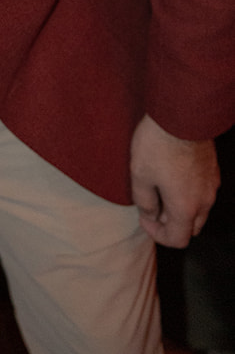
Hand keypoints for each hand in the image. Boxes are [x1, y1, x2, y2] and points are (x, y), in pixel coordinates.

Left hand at [129, 114, 218, 246]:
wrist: (182, 113)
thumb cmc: (158, 144)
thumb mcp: (140, 174)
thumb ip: (144, 201)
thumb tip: (150, 214)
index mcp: (186, 207)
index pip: (177, 239)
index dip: (157, 234)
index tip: (144, 217)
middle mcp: (204, 200)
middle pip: (191, 228)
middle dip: (171, 223)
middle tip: (152, 205)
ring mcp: (211, 185)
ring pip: (199, 210)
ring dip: (181, 208)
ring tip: (160, 188)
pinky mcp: (213, 169)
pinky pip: (203, 192)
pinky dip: (189, 194)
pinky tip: (172, 174)